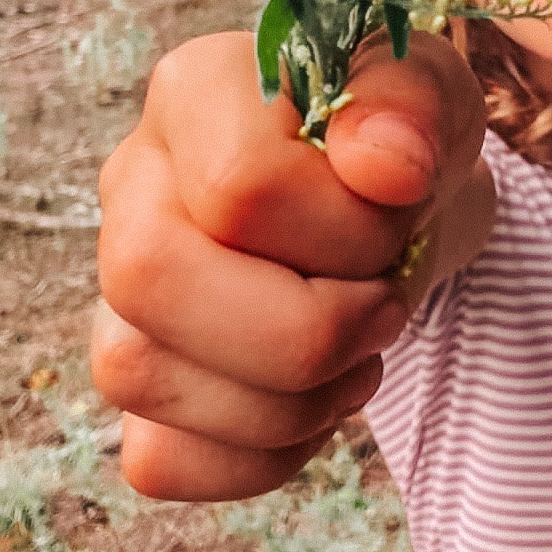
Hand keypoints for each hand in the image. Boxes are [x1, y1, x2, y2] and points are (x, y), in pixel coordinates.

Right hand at [91, 29, 487, 499]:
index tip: (402, 217)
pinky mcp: (141, 381)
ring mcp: (116, 289)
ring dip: (289, 400)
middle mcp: (131, 185)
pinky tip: (314, 406)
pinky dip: (258, 458)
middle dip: (304, 327)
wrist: (397, 208)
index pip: (239, 185)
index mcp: (195, 93)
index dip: (348, 230)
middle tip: (382, 307)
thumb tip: (383, 167)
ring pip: (135, 375)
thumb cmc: (403, 144)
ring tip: (358, 356)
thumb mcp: (434, 95)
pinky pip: (156, 457)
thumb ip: (413, 103)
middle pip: (147, 276)